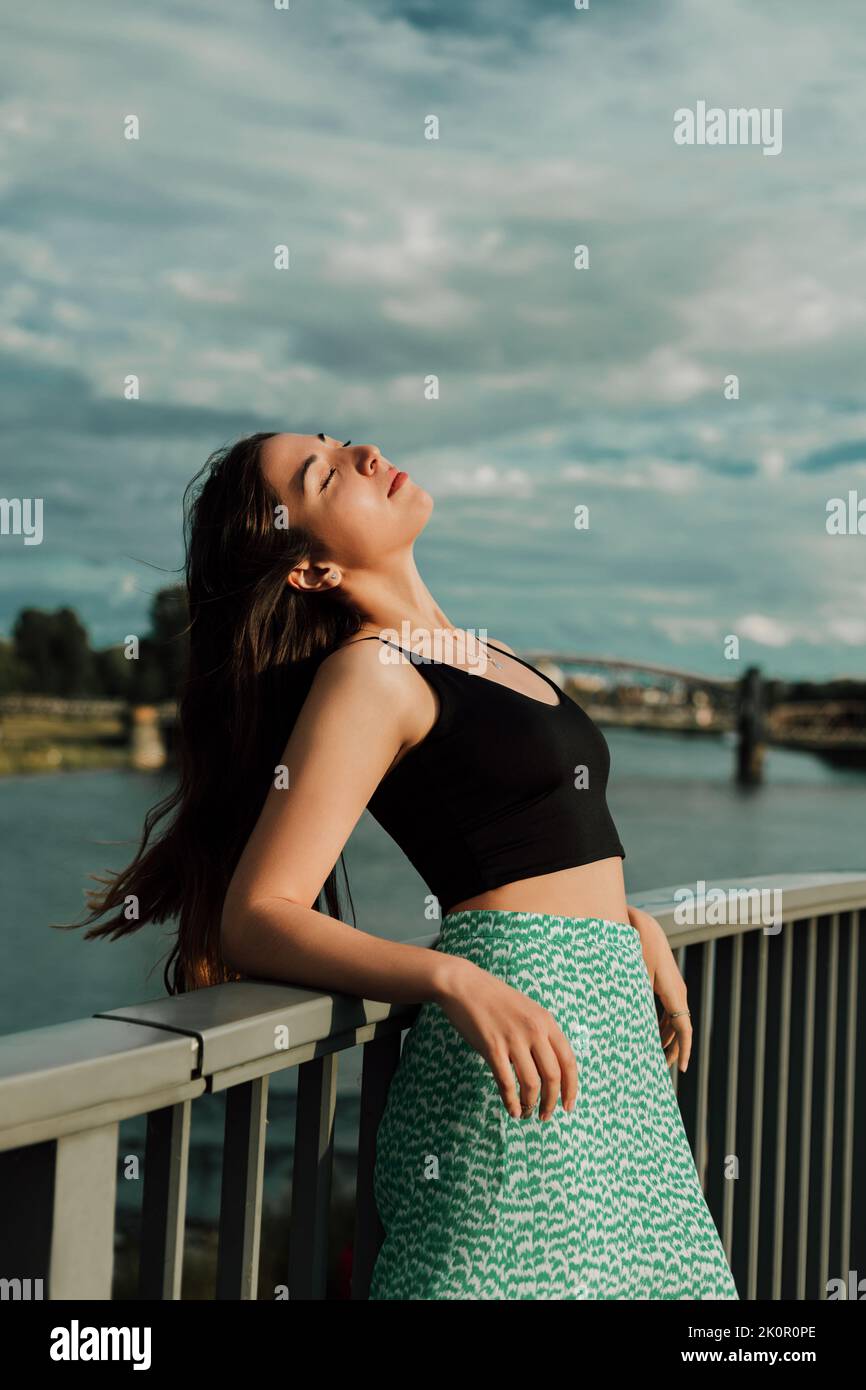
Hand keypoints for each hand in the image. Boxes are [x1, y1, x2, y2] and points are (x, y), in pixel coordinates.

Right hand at [432, 956, 578, 1120]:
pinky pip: (506, 1082)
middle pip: (553, 1076)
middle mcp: (534, 1030)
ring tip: (526, 1114)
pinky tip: (512, 1110)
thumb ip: (540, 1034)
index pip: (568, 1061)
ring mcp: (514, 1039)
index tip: (568, 1106)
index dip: (571, 1088)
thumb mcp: (527, 1010)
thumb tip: (549, 1066)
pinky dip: (511, 1101)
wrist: (464, 985)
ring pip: (532, 1083)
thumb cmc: (494, 999)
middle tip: (547, 1116)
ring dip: (531, 1104)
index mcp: (546, 1021)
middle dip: (552, 1101)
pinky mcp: (493, 1047)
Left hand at [627, 905, 691, 1072]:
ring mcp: (674, 988)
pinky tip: (649, 1032)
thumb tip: (631, 1026)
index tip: (681, 1069)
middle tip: (659, 1068)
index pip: (684, 1029)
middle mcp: (679, 992)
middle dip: (673, 1049)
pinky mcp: (666, 984)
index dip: (683, 1050)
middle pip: (681, 1028)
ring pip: (675, 1020)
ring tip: (652, 1054)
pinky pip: (669, 1010)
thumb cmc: (638, 948)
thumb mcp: (635, 976)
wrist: (643, 925)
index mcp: (674, 993)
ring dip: (666, 1037)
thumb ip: (636, 1001)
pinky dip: (662, 1024)